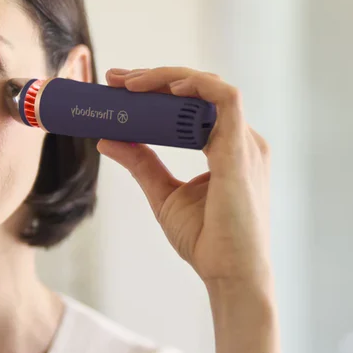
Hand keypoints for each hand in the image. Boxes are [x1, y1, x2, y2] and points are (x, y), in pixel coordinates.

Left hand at [97, 67, 273, 293]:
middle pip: (200, 91)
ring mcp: (244, 143)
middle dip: (156, 78)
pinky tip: (168, 87)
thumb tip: (108, 139)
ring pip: (210, 87)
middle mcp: (240, 140)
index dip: (158, 88)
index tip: (119, 88)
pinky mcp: (242, 151)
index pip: (195, 103)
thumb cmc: (206, 240)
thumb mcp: (163, 193)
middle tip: (116, 79)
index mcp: (227, 148)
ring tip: (129, 83)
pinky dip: (196, 85)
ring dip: (167, 78)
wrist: (229, 274)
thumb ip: (141, 163)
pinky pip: (225, 99)